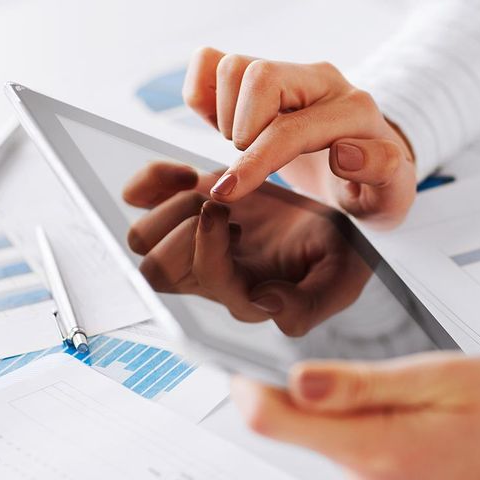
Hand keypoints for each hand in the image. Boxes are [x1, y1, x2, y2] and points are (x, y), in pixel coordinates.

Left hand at [122, 162, 371, 335]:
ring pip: (142, 240)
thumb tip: (265, 303)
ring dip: (169, 208)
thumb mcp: (341, 278)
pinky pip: (138, 199)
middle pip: (157, 270)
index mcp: (246, 295)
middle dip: (183, 230)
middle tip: (222, 203)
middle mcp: (212, 275)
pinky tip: (186, 174)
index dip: (208, 246)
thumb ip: (308, 305)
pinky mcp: (186, 208)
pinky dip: (150, 182)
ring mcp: (194, 242)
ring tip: (211, 191)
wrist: (336, 215)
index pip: (204, 282)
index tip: (229, 210)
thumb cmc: (339, 251)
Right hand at [182, 47, 416, 227]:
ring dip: (223, 112)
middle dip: (239, 130)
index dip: (254, 160)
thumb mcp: (392, 194)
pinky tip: (221, 124)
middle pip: (257, 76)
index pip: (290, 127)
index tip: (230, 191)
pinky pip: (214, 62)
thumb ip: (381, 170)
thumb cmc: (376, 189)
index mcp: (354, 110)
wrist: (370, 172)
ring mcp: (291, 74)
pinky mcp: (266, 76)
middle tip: (249, 165)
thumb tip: (344, 151)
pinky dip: (203, 91)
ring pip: (232, 65)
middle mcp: (321, 81)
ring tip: (242, 146)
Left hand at [231, 354, 479, 479]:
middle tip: (378, 362)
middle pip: (308, 430)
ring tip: (424, 392)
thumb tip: (295, 380)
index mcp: (382, 451)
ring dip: (360, 408)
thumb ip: (362, 385)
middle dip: (324, 389)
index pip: (275, 422)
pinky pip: (367, 458)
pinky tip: (430, 418)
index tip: (236, 351)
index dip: (248, 381)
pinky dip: (380, 429)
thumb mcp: (446, 375)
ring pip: (341, 441)